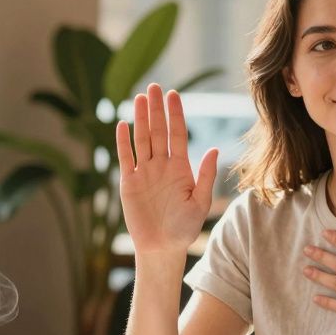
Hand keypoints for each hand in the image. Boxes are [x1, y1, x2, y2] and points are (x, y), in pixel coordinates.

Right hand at [116, 83, 218, 255]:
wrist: (162, 248)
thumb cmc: (184, 228)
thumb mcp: (200, 202)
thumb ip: (205, 176)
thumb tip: (213, 149)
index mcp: (180, 168)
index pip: (177, 134)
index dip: (175, 114)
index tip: (173, 94)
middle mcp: (161, 166)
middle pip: (158, 132)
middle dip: (156, 109)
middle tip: (153, 86)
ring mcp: (144, 172)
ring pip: (142, 140)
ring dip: (140, 119)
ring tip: (139, 98)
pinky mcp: (128, 183)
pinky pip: (125, 158)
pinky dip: (123, 142)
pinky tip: (122, 124)